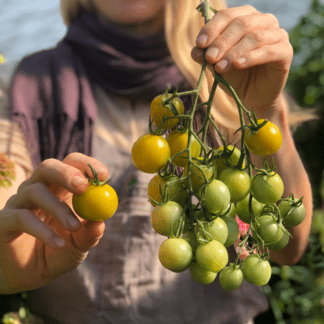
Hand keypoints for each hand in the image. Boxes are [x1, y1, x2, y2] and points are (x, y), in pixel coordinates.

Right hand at [0, 153, 108, 292]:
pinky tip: (59, 244)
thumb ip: (89, 234)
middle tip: (83, 187)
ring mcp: (18, 203)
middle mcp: (37, 189)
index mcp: (59, 189)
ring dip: (59, 208)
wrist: (28, 276)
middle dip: (66, 173)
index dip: (87, 165)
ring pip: (35, 191)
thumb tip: (101, 221)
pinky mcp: (4, 221)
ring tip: (74, 227)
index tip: (104, 175)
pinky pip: (22, 218)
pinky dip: (43, 230)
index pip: (70, 164)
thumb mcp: (79, 245)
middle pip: (48, 167)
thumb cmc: (57, 253)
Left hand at [191, 5, 292, 112]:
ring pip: (254, 37)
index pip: (227, 15)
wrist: (253, 97)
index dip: (212, 28)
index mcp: (245, 18)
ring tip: (220, 67)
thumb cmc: (235, 76)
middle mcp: (263, 21)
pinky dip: (250, 57)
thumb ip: (206, 56)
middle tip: (210, 58)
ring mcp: (277, 34)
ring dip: (234, 52)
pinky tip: (237, 65)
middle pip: (241, 23)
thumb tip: (195, 49)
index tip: (200, 43)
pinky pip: (268, 51)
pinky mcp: (285, 51)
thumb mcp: (217, 65)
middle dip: (222, 41)